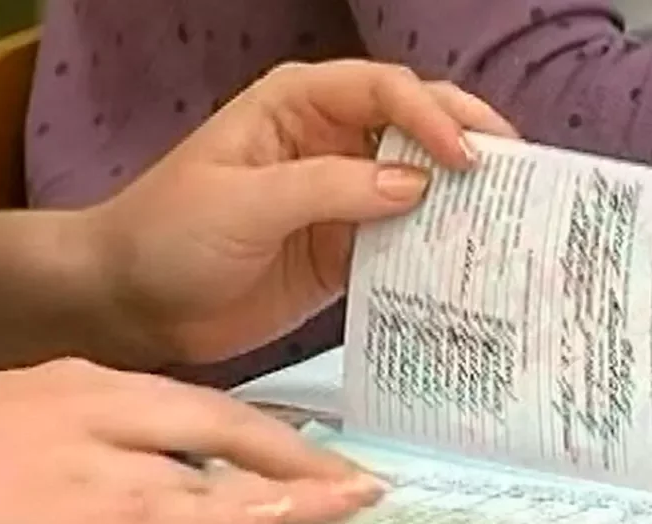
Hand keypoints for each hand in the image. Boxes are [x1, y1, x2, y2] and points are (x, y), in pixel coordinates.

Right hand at [0, 358, 384, 523]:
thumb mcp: (28, 434)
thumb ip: (98, 451)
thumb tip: (165, 486)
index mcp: (89, 384)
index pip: (201, 405)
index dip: (267, 431)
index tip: (315, 452)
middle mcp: (99, 399)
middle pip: (225, 419)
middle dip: (300, 450)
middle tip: (360, 476)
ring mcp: (86, 444)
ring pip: (217, 458)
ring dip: (293, 481)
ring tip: (352, 498)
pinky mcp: (67, 494)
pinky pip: (173, 505)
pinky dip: (234, 510)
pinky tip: (282, 516)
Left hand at [86, 59, 517, 364]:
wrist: (131, 304)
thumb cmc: (167, 235)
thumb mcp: (244, 203)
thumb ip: (329, 189)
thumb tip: (416, 185)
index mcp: (300, 105)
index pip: (385, 91)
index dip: (431, 117)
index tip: (466, 159)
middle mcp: (331, 142)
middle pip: (416, 126)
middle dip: (469, 140)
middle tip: (520, 173)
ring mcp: (343, 198)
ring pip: (420, 185)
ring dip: (463, 200)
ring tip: (515, 221)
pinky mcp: (346, 251)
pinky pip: (404, 243)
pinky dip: (437, 251)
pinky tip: (472, 266)